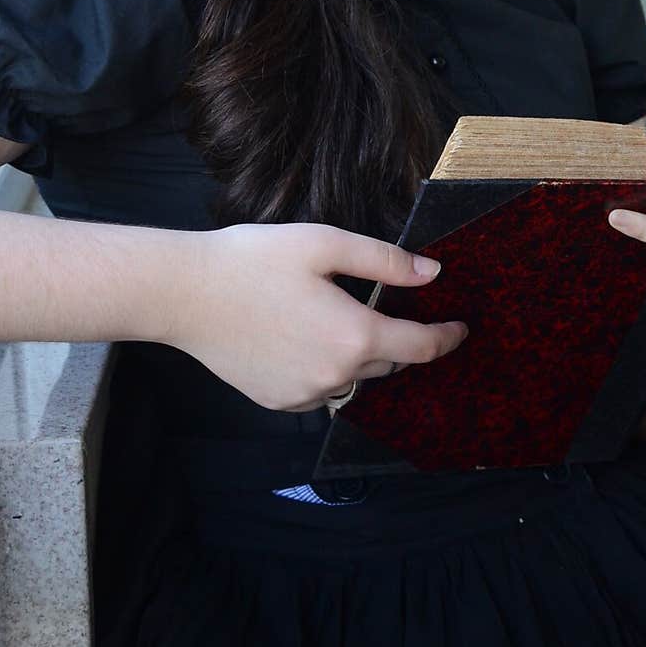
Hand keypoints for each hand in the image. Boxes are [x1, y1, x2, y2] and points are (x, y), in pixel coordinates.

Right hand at [168, 221, 467, 410]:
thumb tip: (431, 273)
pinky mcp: (278, 402)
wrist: (185, 294)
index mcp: (354, 336)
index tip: (460, 328)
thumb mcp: (325, 244)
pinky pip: (320, 389)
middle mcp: (335, 375)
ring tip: (336, 317)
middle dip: (396, 338)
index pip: (422, 347)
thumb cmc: (253, 260)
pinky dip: (325, 368)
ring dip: (358, 354)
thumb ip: (385, 261)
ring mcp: (305, 395)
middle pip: (388, 362)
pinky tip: (302, 336)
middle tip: (383, 305)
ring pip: (353, 378)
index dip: (447, 337)